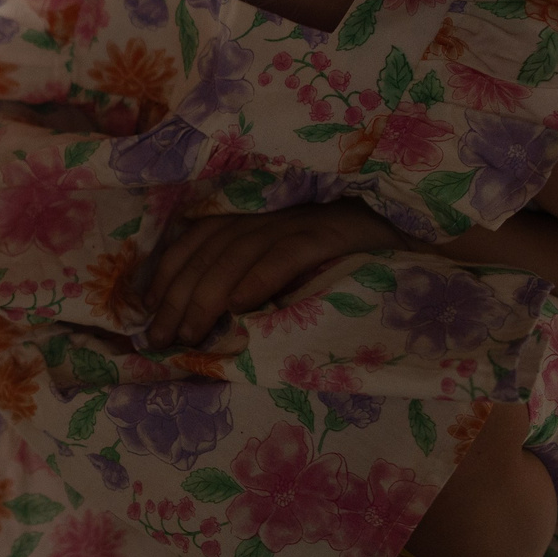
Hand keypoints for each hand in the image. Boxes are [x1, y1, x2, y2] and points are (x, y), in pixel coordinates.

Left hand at [142, 199, 403, 347]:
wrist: (412, 232)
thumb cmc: (347, 256)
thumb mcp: (290, 263)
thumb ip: (252, 276)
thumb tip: (204, 321)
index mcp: (256, 217)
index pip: (195, 238)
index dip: (166, 273)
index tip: (145, 313)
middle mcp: (270, 215)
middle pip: (208, 252)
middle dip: (177, 298)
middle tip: (158, 341)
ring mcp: (299, 221)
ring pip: (237, 254)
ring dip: (207, 297)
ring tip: (189, 334)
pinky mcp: (331, 234)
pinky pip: (285, 253)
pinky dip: (259, 277)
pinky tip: (239, 305)